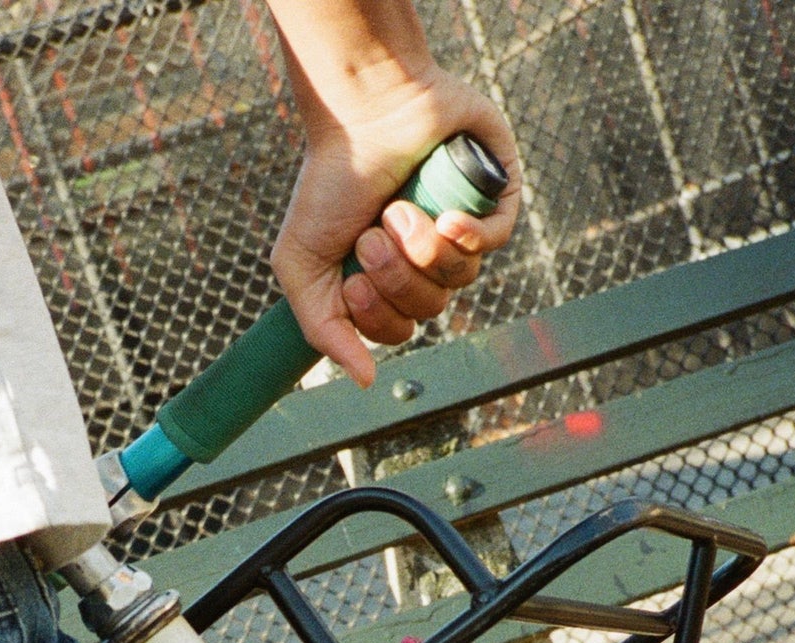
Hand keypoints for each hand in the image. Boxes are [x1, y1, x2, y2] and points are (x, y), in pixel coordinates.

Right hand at [265, 23, 519, 385]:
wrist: (364, 109)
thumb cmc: (329, 181)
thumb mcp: (302, 265)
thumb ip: (323, 330)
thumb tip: (365, 382)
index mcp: (386, 278)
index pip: (397, 330)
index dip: (378, 316)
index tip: (354, 279)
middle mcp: (424, 260)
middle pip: (429, 309)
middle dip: (397, 275)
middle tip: (373, 232)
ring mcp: (460, 230)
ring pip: (460, 279)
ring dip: (424, 249)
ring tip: (399, 208)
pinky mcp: (492, 199)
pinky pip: (493, 243)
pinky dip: (468, 236)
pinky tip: (447, 217)